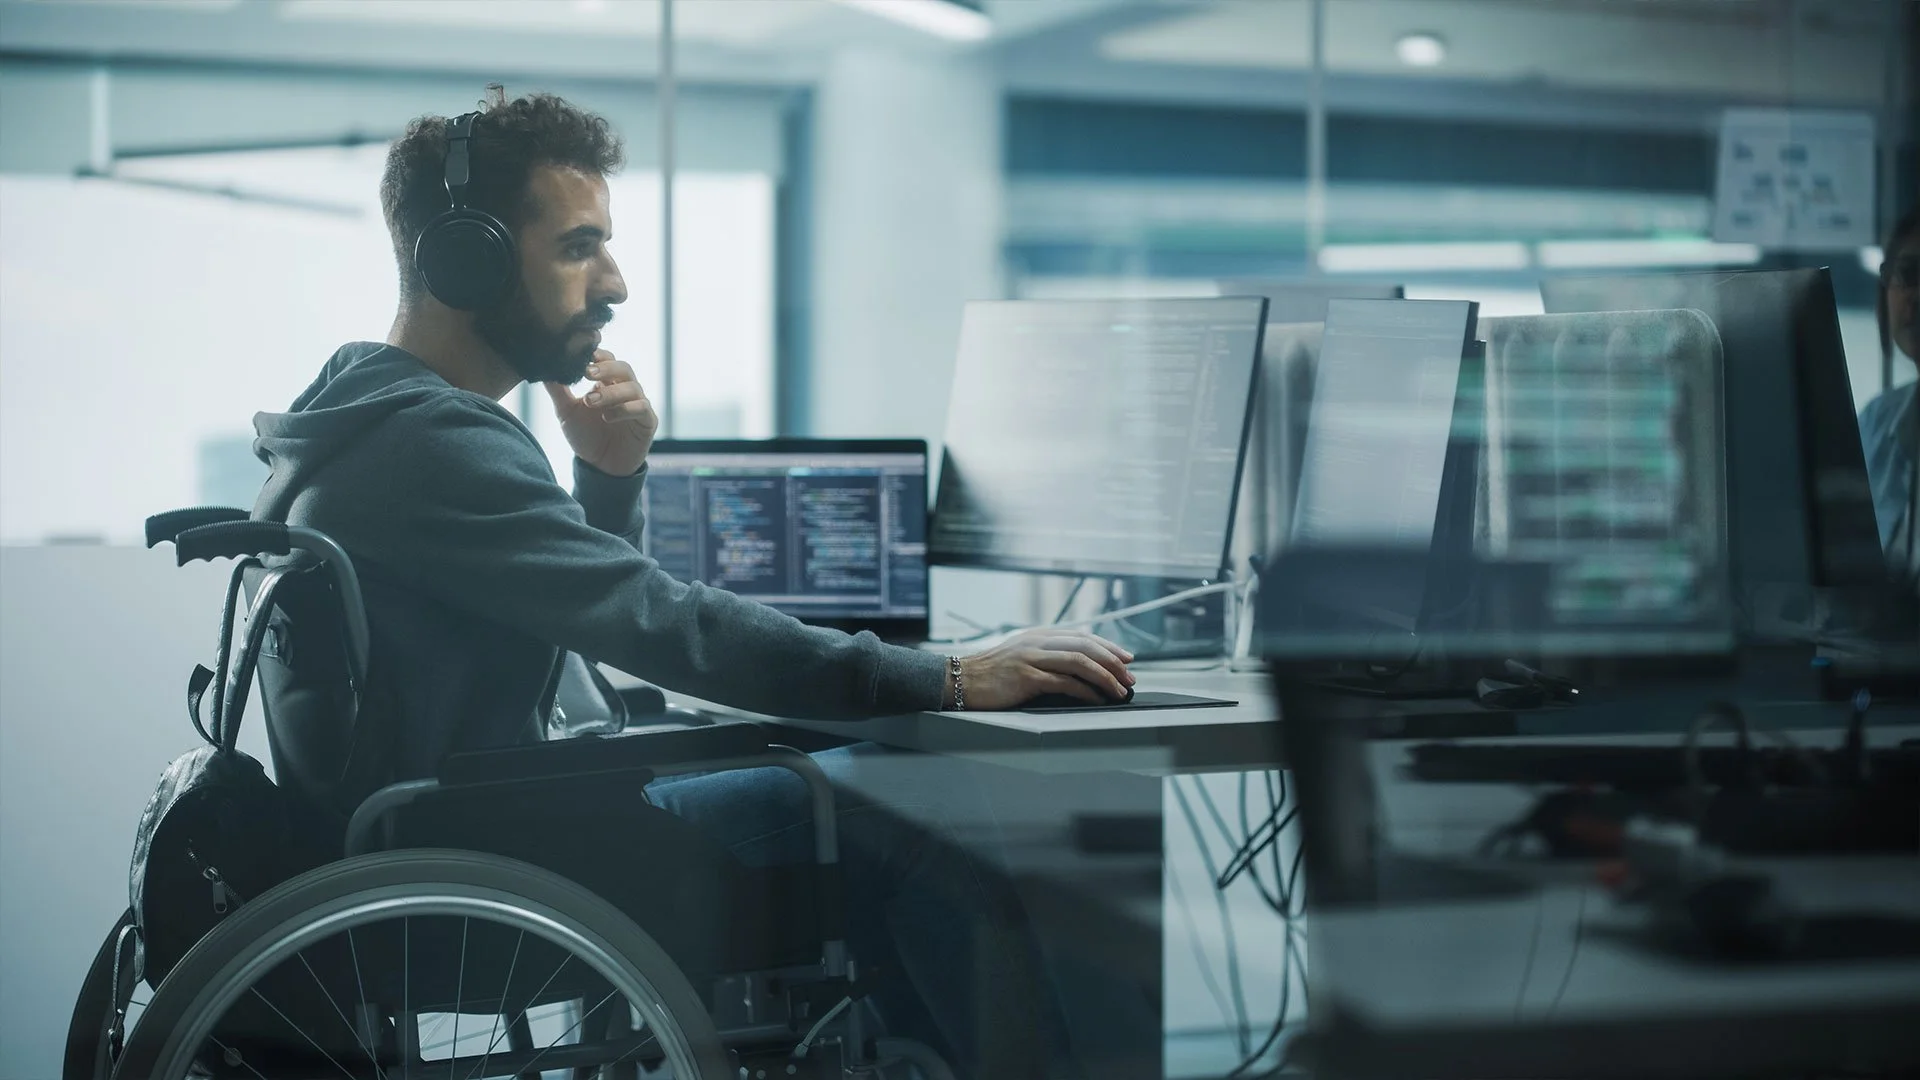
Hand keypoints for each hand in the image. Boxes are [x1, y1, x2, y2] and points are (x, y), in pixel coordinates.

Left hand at [544, 350, 658, 476]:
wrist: (600, 467)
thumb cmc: (586, 436)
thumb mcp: (566, 412)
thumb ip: (557, 390)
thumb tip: (542, 368)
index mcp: (607, 383)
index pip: (607, 360)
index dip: (598, 355)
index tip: (583, 355)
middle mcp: (625, 389)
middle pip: (623, 368)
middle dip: (606, 368)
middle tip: (587, 373)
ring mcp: (639, 404)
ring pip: (632, 388)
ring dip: (611, 392)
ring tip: (590, 401)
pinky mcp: (648, 421)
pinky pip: (641, 408)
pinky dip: (625, 409)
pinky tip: (607, 417)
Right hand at [952, 629, 1135, 709]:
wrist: (959, 680)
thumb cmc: (990, 674)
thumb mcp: (1020, 655)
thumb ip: (1045, 655)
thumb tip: (1078, 665)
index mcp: (1039, 635)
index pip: (1083, 636)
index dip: (1109, 647)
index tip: (1127, 658)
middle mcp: (1038, 642)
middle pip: (1086, 646)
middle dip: (1113, 661)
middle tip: (1130, 676)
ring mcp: (1032, 658)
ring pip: (1080, 662)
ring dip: (1105, 677)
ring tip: (1119, 691)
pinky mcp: (1027, 677)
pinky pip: (1064, 682)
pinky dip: (1086, 691)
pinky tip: (1097, 699)